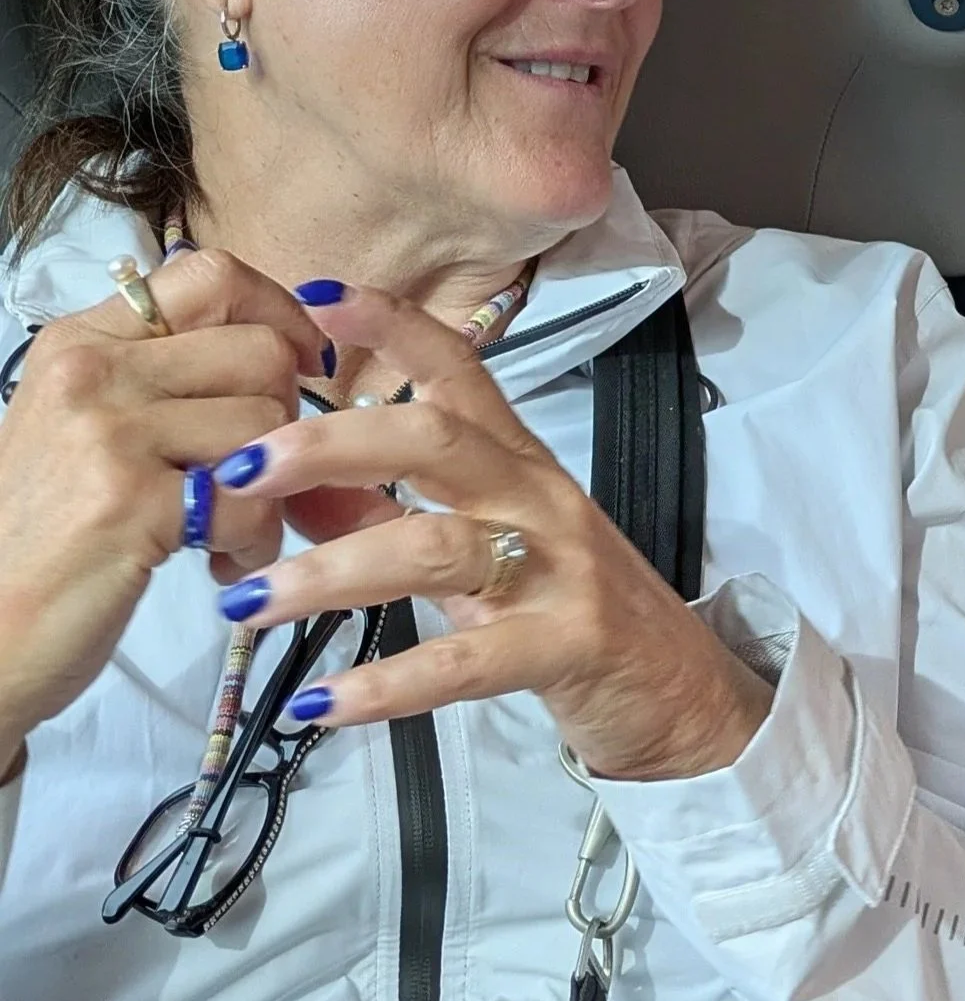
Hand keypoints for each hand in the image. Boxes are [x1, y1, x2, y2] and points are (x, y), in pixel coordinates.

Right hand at [0, 250, 330, 769]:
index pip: (211, 273)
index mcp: (82, 341)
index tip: (305, 362)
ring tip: (223, 534)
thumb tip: (286, 355)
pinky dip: (255, 544)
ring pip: (270, 426)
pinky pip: (254, 501)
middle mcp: (91, 371)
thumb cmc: (47, 540)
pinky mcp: (131, 502)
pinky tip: (216, 564)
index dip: (282, 312)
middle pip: (262, 352)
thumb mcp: (88, 432)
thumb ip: (166, 384)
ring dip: (273, 496)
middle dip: (286, 423)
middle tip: (251, 477)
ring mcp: (108, 432)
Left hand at [208, 283, 769, 781]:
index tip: (311, 297)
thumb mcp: (483, 556)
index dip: (392, 326)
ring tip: (251, 602)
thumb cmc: (577, 618)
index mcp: (519, 466)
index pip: (459, 372)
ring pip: (436, 547)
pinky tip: (324, 704)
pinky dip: (389, 684)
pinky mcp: (568, 645)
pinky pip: (467, 660)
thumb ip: (389, 520)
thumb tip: (289, 494)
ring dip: (332, 572)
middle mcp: (539, 502)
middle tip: (239, 469)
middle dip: (328, 445)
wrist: (688, 698)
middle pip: (434, 440)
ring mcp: (560, 571)